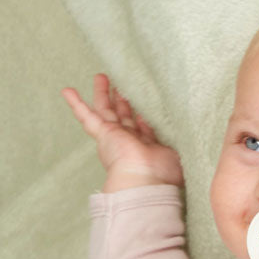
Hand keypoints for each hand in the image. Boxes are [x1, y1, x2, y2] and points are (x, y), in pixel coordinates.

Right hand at [62, 73, 184, 191]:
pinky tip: (67, 91)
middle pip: (123, 115)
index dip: (142, 115)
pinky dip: (76, 104)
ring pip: (106, 110)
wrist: (144, 181)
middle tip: (119, 84)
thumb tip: (190, 133)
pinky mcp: (103, 133)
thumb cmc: (164, 174)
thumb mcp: (175, 153)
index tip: (143, 103)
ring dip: (103, 94)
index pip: (142, 127)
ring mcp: (114, 136)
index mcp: (145, 147)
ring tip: (101, 77)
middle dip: (122, 100)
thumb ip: (178, 142)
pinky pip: (87, 116)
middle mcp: (128, 141)